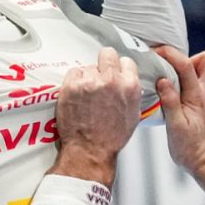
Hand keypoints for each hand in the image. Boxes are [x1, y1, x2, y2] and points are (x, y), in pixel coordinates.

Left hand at [55, 48, 141, 177]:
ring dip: (87, 77)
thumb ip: (132, 93)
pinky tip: (76, 95)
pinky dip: (74, 81)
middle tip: (99, 75)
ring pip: (88, 67)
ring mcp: (90, 82)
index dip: (119, 67)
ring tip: (86, 95)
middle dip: (104, 63)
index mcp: (130, 86)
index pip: (126, 61)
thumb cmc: (111, 137)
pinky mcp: (72, 86)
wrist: (89, 150)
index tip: (114, 72)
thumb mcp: (133, 114)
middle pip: (107, 54)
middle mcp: (111, 80)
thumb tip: (128, 82)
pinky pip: (73, 73)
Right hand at [153, 46, 204, 182]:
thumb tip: (162, 80)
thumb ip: (169, 101)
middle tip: (173, 72)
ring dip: (193, 74)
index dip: (170, 53)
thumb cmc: (192, 152)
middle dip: (189, 59)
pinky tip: (188, 103)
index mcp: (199, 97)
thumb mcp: (174, 128)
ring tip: (178, 89)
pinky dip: (198, 88)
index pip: (186, 64)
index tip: (157, 52)